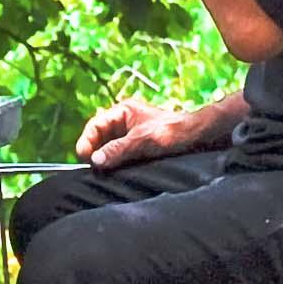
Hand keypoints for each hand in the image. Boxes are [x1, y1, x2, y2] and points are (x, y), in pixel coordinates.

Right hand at [76, 96, 198, 168]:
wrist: (197, 137)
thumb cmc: (173, 132)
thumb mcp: (143, 141)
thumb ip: (118, 149)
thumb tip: (95, 160)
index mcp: (123, 111)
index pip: (95, 124)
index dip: (87, 141)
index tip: (84, 157)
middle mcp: (124, 121)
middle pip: (99, 136)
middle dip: (94, 151)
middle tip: (93, 168)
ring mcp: (130, 134)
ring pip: (108, 147)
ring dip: (105, 159)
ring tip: (103, 172)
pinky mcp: (137, 147)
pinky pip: (119, 154)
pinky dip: (114, 163)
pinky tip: (114, 172)